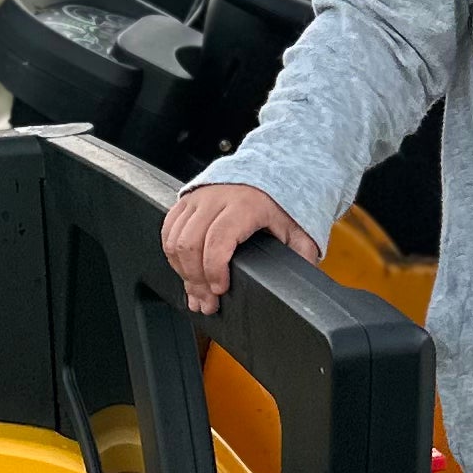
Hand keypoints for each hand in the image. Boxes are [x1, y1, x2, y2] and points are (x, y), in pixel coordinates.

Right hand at [162, 182, 319, 315]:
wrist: (269, 171)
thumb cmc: (281, 199)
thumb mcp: (297, 227)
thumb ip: (301, 255)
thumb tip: (304, 282)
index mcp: (245, 205)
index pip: (218, 240)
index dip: (214, 270)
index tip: (220, 289)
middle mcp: (217, 198)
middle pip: (190, 244)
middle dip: (196, 280)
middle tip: (207, 302)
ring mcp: (198, 198)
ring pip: (175, 239)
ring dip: (182, 271)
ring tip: (196, 292)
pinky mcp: (187, 200)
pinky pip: (168, 229)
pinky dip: (173, 254)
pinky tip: (185, 270)